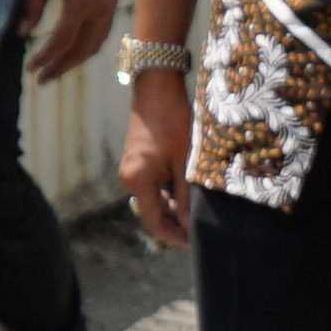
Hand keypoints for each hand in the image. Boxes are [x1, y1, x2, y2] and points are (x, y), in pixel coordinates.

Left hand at [26, 0, 128, 84]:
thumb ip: (33, 5)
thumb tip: (21, 34)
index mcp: (82, 1)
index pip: (62, 40)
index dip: (46, 57)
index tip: (30, 68)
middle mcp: (101, 8)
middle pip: (82, 50)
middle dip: (61, 67)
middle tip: (41, 79)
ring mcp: (110, 6)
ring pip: (95, 46)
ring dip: (75, 61)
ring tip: (55, 70)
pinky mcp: (112, 3)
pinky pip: (101, 35)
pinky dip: (86, 48)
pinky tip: (71, 52)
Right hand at [120, 71, 196, 248]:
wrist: (156, 88)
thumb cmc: (172, 121)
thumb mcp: (185, 161)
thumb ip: (186, 195)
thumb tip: (190, 225)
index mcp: (137, 181)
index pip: (154, 222)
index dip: (173, 236)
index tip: (194, 242)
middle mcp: (129, 178)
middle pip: (153, 213)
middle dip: (176, 223)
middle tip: (201, 228)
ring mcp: (131, 169)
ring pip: (154, 199)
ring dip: (174, 207)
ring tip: (198, 210)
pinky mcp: (137, 161)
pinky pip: (152, 186)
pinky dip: (168, 193)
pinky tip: (188, 191)